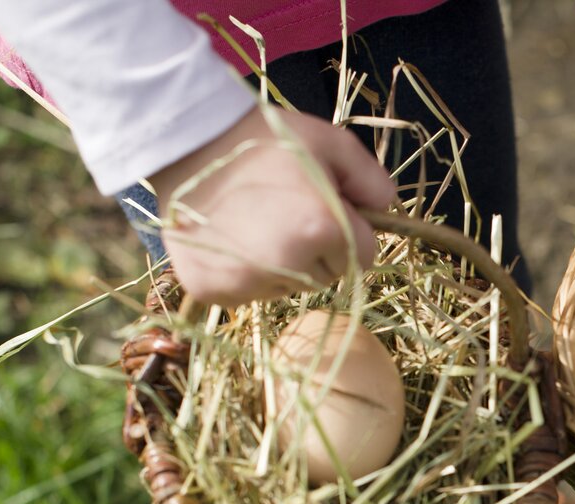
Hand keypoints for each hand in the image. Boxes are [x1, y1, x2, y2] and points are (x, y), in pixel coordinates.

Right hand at [149, 105, 396, 305]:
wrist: (188, 140)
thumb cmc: (265, 139)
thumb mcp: (331, 144)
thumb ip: (371, 180)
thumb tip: (387, 210)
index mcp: (323, 230)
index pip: (364, 257)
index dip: (347, 232)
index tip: (321, 209)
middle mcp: (288, 264)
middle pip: (326, 277)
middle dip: (316, 251)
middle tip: (284, 213)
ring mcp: (247, 281)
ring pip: (287, 287)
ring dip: (281, 264)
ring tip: (254, 222)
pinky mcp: (213, 290)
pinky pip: (247, 293)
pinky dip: (243, 273)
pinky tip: (229, 237)